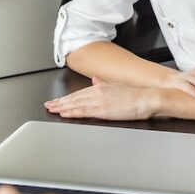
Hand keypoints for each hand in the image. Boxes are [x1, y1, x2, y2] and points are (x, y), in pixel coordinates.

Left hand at [44, 83, 159, 121]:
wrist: (146, 98)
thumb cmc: (135, 95)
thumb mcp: (116, 86)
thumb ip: (103, 83)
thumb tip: (94, 80)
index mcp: (100, 86)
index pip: (79, 93)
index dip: (66, 97)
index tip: (57, 100)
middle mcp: (97, 91)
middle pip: (74, 98)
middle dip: (60, 102)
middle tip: (49, 105)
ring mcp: (99, 100)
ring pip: (75, 104)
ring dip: (62, 106)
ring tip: (52, 109)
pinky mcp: (102, 109)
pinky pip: (83, 111)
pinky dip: (72, 112)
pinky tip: (64, 113)